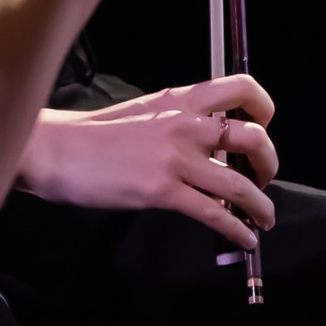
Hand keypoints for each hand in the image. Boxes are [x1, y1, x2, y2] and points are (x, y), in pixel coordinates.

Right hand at [19, 73, 277, 247]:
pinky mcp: (162, 191)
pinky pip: (214, 213)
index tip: (263, 127)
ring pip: (240, 183)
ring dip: (261, 205)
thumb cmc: (94, 135)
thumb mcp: (144, 112)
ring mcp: (175, 159)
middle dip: (269, 163)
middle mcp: (185, 124)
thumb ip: (179, 121)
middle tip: (263, 178)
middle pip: (253, 138)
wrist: (57, 150)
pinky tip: (244, 237)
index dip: (264, 108)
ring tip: (264, 218)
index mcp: (180, 100)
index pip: (242, 88)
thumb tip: (208, 145)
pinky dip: (237, 229)